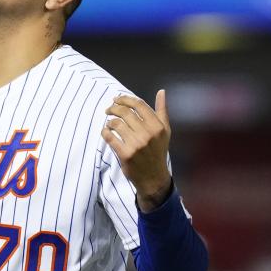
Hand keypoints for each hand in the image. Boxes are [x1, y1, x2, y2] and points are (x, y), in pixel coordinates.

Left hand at [101, 90, 172, 211]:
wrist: (154, 178)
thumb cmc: (158, 152)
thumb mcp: (165, 132)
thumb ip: (162, 111)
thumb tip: (161, 92)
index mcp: (158, 126)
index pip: (139, 105)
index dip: (125, 99)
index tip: (116, 99)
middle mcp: (148, 134)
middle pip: (126, 112)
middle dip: (114, 108)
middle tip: (108, 109)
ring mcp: (137, 144)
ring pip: (116, 124)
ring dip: (109, 121)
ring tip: (109, 123)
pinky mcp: (126, 154)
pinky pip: (110, 137)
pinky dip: (105, 132)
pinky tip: (105, 132)